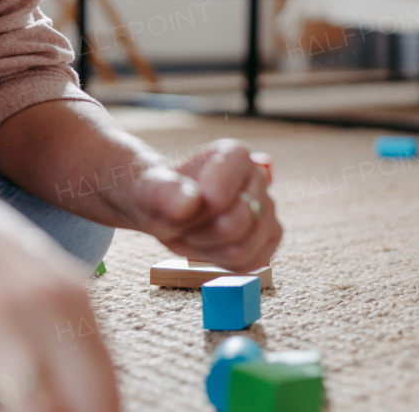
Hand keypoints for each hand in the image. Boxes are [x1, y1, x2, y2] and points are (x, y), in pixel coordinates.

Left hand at [127, 139, 281, 271]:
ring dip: (210, 250)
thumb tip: (189, 202)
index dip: (208, 200)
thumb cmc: (161, 196)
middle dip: (202, 231)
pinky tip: (212, 248)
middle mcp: (258, 178)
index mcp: (233, 155)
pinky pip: (253, 263)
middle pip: (238, 222)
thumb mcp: (149, 190)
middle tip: (185, 222)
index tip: (187, 206)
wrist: (170, 212)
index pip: (229, 185)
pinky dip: (225, 263)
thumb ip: (165, 191)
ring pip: (244, 247)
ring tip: (198, 234)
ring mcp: (268, 209)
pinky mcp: (269, 237)